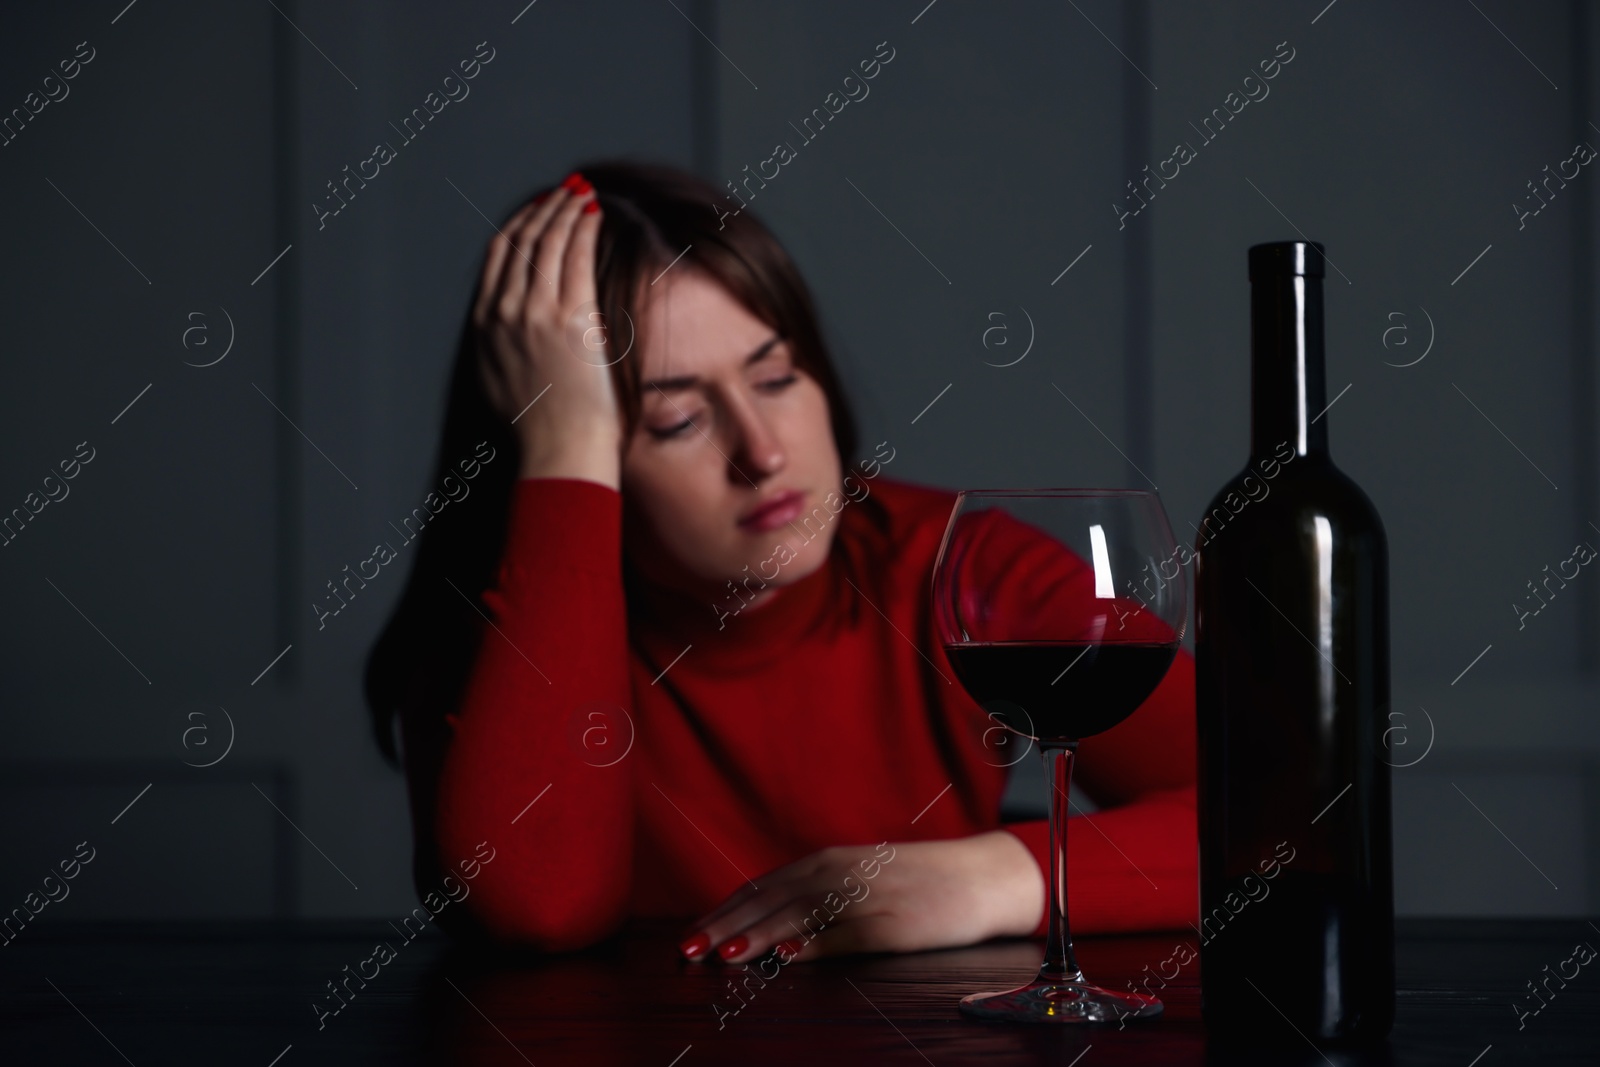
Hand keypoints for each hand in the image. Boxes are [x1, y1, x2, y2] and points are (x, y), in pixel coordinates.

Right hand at [472, 172, 622, 488]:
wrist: (559, 449)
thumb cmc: (542, 428)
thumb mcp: (500, 382)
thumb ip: (502, 348)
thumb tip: (514, 330)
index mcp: (485, 325)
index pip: (499, 256)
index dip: (520, 225)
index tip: (537, 209)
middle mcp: (504, 312)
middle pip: (522, 241)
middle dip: (544, 209)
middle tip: (564, 191)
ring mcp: (535, 313)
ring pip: (549, 242)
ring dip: (566, 211)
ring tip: (582, 194)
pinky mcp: (569, 318)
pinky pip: (575, 256)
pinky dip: (583, 228)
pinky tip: (594, 212)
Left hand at [676, 831, 1043, 964]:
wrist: (981, 877)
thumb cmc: (916, 882)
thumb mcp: (859, 880)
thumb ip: (816, 899)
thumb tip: (770, 928)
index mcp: (827, 862)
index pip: (761, 888)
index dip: (722, 912)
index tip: (690, 935)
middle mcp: (839, 873)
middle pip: (770, 901)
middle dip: (726, 927)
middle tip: (688, 951)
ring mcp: (865, 897)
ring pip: (800, 916)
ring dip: (759, 935)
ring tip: (725, 956)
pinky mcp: (892, 923)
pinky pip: (845, 935)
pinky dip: (814, 944)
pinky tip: (788, 957)